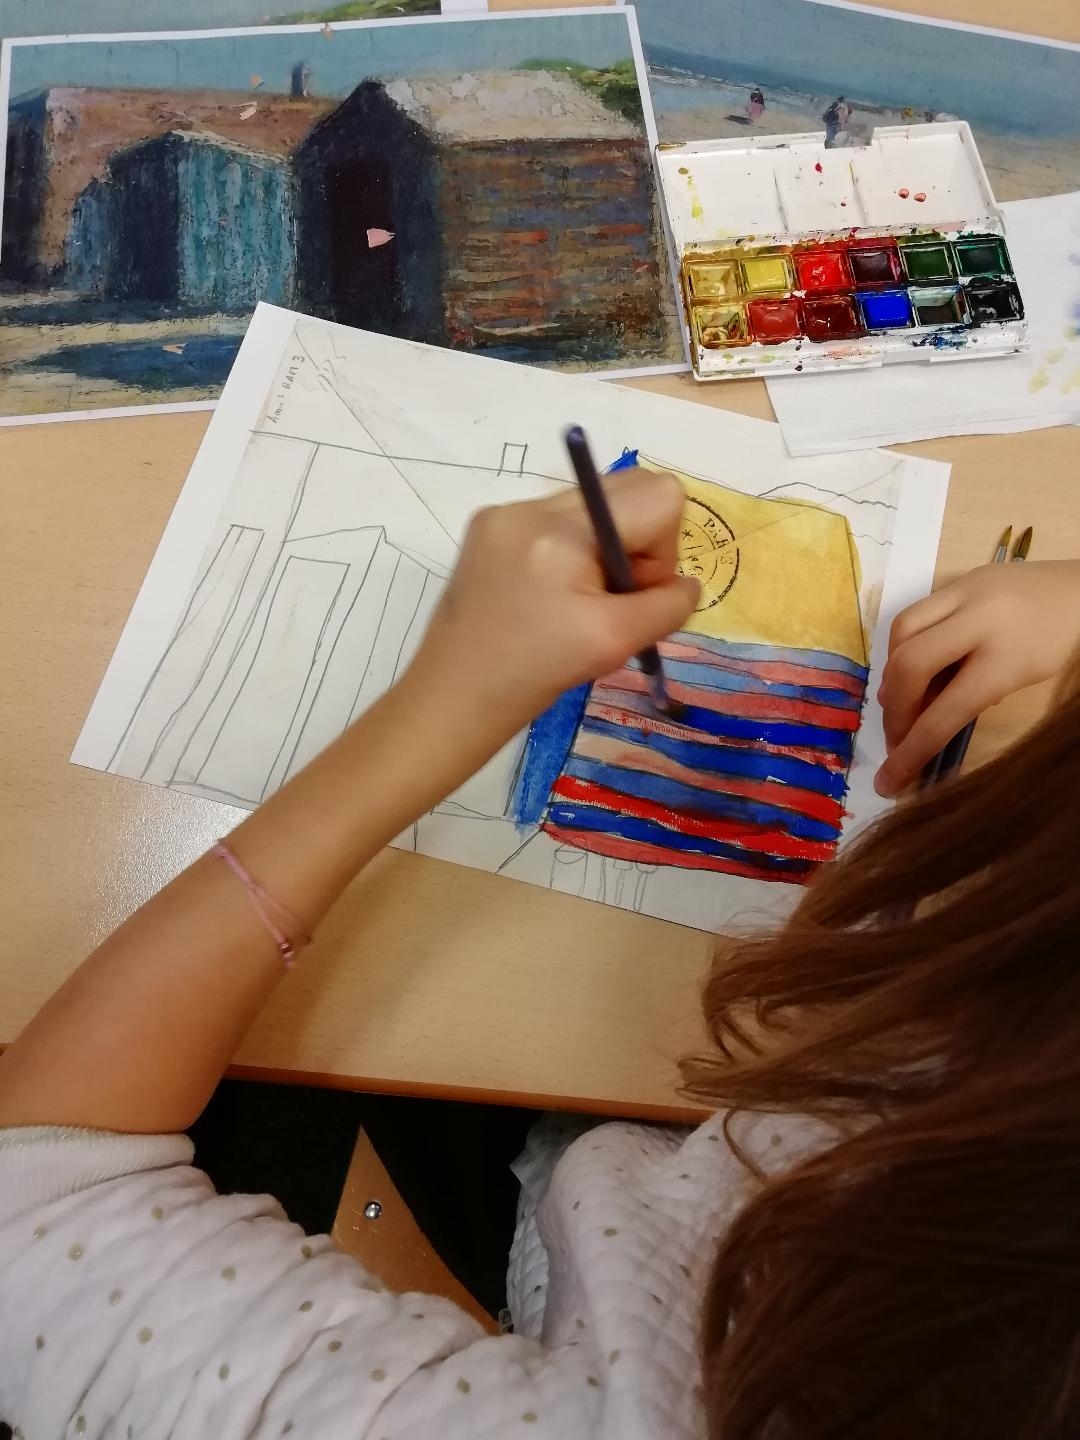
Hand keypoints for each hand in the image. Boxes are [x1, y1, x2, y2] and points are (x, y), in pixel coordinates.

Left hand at [406, 466, 699, 740]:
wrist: (455, 696)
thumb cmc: (536, 674)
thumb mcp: (616, 642)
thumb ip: (667, 604)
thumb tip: (686, 583)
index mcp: (563, 531)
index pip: (658, 495)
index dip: (664, 547)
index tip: (635, 592)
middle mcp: (531, 506)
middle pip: (629, 488)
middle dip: (639, 544)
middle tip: (611, 597)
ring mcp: (504, 512)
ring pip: (594, 505)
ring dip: (604, 549)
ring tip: (576, 601)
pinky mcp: (489, 527)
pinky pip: (557, 520)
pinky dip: (571, 553)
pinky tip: (548, 596)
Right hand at [875, 559, 1079, 795]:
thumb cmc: (1074, 645)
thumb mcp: (1032, 683)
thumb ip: (982, 700)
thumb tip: (930, 723)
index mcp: (1009, 657)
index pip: (945, 713)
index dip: (912, 752)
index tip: (891, 782)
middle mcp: (981, 618)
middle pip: (909, 665)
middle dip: (893, 710)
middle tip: (896, 739)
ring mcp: (969, 591)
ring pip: (901, 632)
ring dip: (892, 673)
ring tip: (902, 701)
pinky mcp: (965, 579)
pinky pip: (917, 614)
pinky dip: (907, 645)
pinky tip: (920, 667)